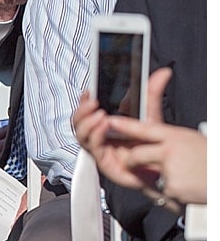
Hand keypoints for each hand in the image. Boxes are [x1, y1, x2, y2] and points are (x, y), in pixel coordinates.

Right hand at [73, 68, 205, 204]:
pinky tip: (104, 126)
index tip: (88, 90)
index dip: (84, 101)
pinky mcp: (104, 162)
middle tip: (91, 101)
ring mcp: (100, 149)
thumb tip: (162, 72)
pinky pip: (93, 148)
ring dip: (87, 122)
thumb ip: (152, 93)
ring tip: (99, 113)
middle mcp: (99, 137)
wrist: (162, 168)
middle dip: (81, 111)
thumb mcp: (150, 114)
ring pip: (81, 135)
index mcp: (105, 125)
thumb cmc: (152, 145)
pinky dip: (96, 135)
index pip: (86, 111)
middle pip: (78, 123)